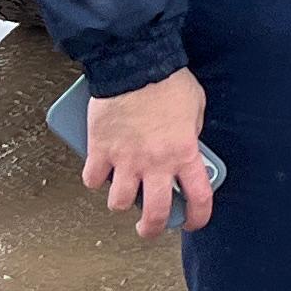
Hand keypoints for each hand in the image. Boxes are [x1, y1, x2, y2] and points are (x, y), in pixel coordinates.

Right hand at [85, 66, 213, 236]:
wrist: (134, 63)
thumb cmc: (167, 80)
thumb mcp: (196, 107)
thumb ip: (191, 132)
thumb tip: (186, 145)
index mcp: (184, 153)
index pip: (198, 198)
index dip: (196, 217)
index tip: (190, 221)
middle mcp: (155, 163)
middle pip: (154, 213)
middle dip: (151, 228)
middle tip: (147, 227)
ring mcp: (125, 159)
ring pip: (118, 202)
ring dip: (120, 201)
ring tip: (122, 191)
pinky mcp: (100, 149)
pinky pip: (92, 179)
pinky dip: (94, 179)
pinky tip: (99, 171)